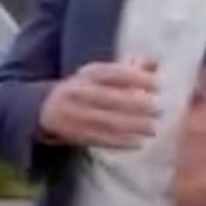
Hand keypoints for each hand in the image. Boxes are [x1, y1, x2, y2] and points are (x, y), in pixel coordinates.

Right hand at [39, 58, 161, 149]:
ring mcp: (76, 114)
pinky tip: (137, 143)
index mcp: (88, 74)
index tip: (157, 84)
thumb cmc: (86, 88)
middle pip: (109, 98)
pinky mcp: (76, 133)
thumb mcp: (101, 73)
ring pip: (106, 121)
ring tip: (152, 129)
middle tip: (158, 109)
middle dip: (135, 104)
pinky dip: (119, 142)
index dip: (135, 77)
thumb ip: (129, 67)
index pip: (113, 73)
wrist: (47, 108)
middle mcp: (79, 92)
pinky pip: (99, 139)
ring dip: (131, 126)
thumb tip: (155, 62)